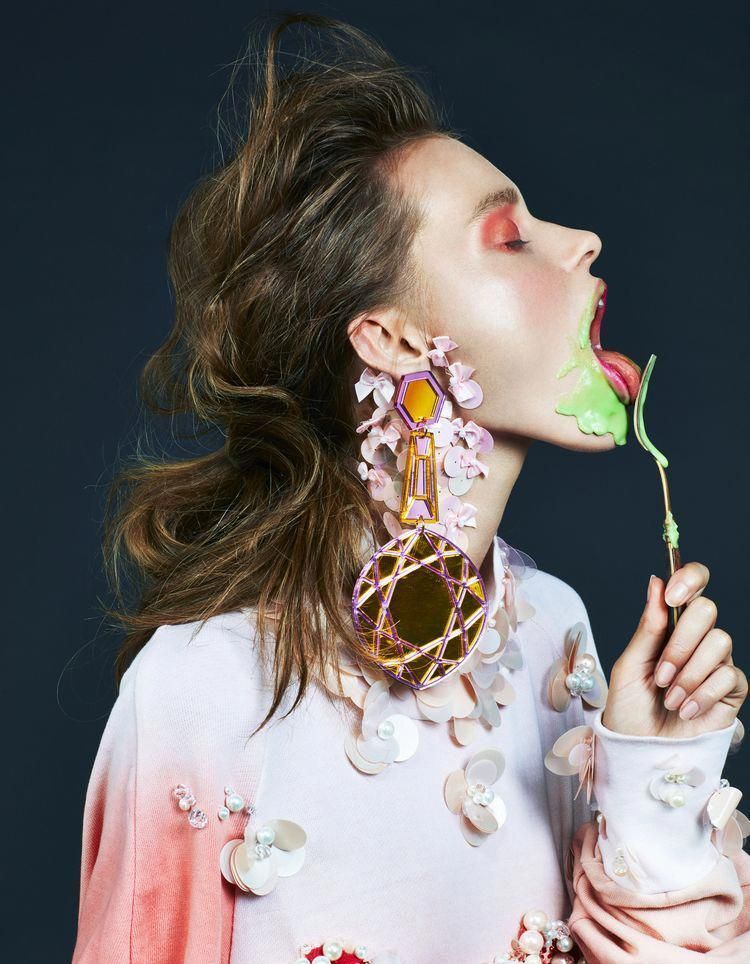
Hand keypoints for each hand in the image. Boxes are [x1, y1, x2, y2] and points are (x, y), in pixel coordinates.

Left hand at [601, 563, 746, 737]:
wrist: (641, 751)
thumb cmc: (630, 708)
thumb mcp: (629, 665)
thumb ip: (647, 626)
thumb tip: (656, 581)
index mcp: (669, 625)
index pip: (693, 584)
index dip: (689, 578)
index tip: (672, 595)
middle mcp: (697, 639)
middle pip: (707, 610)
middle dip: (681, 642)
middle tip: (660, 674)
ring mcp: (716, 663)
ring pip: (720, 642)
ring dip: (689, 673)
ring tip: (669, 697)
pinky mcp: (732, 690)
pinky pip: (729, 675)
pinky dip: (703, 693)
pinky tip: (686, 709)